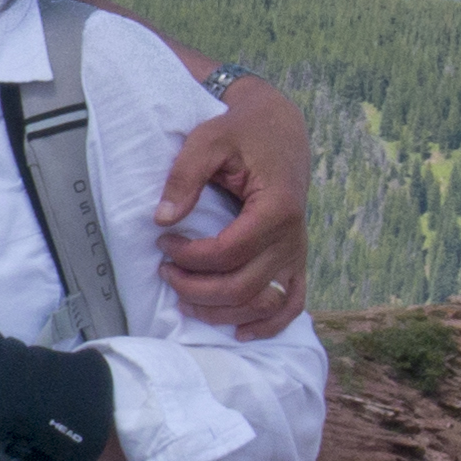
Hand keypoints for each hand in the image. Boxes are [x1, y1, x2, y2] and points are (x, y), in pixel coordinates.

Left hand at [156, 76, 310, 337]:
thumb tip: (163, 219)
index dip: (189, 257)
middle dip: (196, 288)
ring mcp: (297, 252)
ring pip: (263, 303)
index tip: (162, 242)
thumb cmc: (242, 132)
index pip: (227, 253)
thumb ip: (185, 177)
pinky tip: (240, 332)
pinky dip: (269, 324)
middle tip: (165, 272)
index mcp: (276, 208)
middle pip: (243, 287)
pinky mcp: (296, 259)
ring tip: (185, 300)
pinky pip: (292, 302)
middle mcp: (292, 237)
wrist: (279, 128)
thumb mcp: (208, 140)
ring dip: (221, 312)